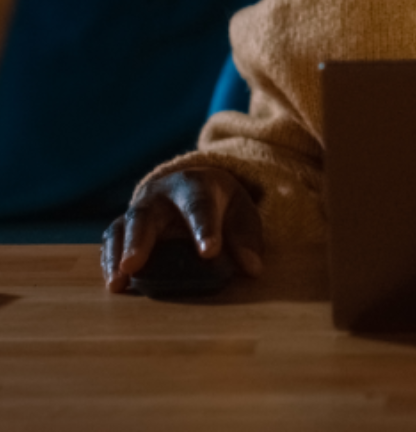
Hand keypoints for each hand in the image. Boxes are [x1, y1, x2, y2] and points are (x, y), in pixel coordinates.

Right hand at [101, 166, 263, 293]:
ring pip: (124, 227)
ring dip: (119, 254)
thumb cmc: (220, 204)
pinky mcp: (124, 227)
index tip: (209, 252)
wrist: (194, 187)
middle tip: (135, 264)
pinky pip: (112, 240)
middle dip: (141, 239)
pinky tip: (114, 283)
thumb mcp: (240, 212)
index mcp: (195, 185)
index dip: (204, 228)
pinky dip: (109, 260)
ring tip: (118, 282)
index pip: (199, 205)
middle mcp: (161, 195)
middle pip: (147, 213)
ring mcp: (139, 210)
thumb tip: (252, 268)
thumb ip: (246, 237)